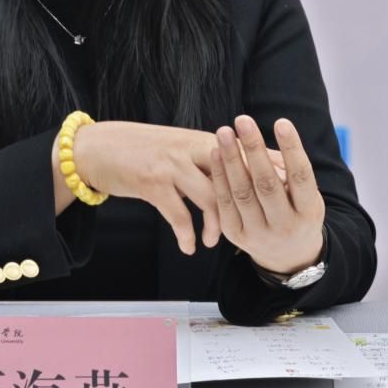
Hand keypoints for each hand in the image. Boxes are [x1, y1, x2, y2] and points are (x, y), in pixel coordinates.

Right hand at [50, 120, 287, 255]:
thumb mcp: (175, 146)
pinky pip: (178, 214)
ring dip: (216, 224)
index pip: (243, 154)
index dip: (266, 170)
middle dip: (252, 199)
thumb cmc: (140, 149)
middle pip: (233, 174)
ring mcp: (172, 165)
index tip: (287, 190)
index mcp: (200, 140)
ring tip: (217, 243)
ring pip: (209, 197)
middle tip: (266, 223)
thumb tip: (234, 168)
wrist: (99, 147)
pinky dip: (187, 233)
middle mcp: (191, 149)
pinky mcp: (153, 182)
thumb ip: (203, 156)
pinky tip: (190, 247)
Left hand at [209, 115, 325, 275]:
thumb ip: (294, 174)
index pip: (301, 177)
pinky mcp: (235, 235)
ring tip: (224, 132)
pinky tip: (215, 153)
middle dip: (254, 150)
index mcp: (308, 212)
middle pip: (267, 184)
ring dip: (231, 160)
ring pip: (242, 193)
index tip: (282, 122)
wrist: (288, 256)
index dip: (292, 149)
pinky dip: (219, 177)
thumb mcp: (307, 198)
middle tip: (243, 120)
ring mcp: (258, 233)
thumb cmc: (298, 213)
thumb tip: (274, 138)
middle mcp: (284, 225)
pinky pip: (224, 203)